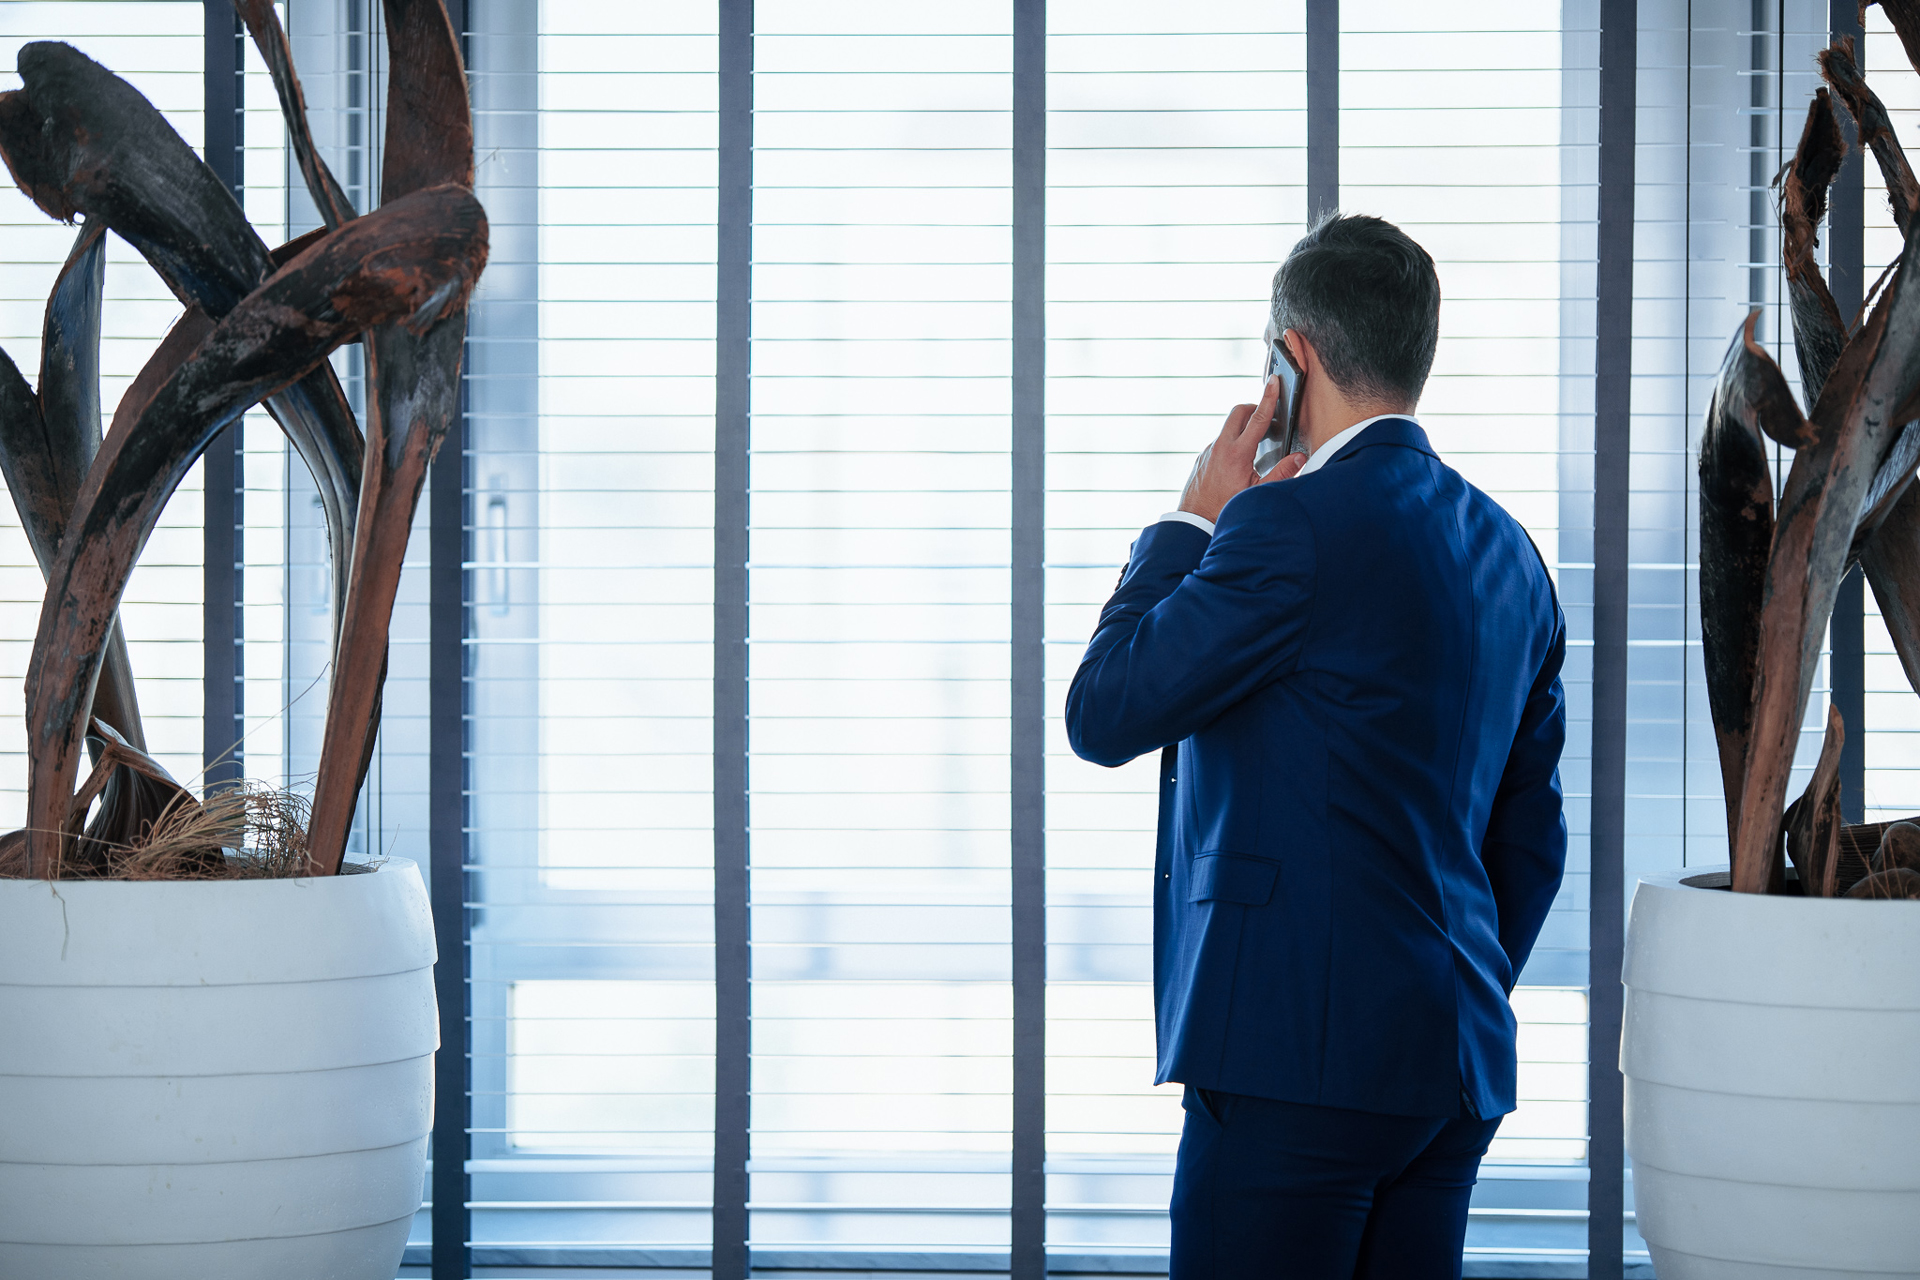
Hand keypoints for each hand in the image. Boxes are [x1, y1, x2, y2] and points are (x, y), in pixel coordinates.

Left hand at [1176, 376, 1304, 522]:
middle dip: (1254, 409)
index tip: (1274, 382)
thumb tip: (1299, 457)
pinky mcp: (1202, 458)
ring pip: (1228, 428)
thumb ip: (1281, 473)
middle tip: (1268, 418)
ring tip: (1256, 445)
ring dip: (1243, 428)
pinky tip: (1238, 463)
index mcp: (1237, 453)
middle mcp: (1220, 447)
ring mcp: (1209, 451)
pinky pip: (1219, 443)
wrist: (1195, 521)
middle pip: (1238, 413)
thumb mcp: (1258, 493)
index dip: (1268, 397)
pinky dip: (1232, 443)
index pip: (1257, 418)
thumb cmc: (1226, 509)